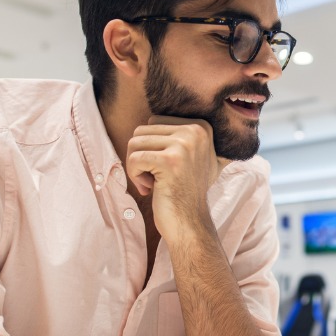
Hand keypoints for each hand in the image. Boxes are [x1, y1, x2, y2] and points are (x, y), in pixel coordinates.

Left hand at [126, 116, 230, 240]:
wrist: (190, 222)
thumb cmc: (186, 191)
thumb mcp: (195, 156)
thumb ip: (187, 135)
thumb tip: (165, 112)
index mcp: (201, 126)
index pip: (154, 122)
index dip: (151, 146)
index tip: (165, 167)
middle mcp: (196, 131)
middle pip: (142, 130)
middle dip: (141, 156)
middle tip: (155, 177)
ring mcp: (184, 145)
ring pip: (134, 143)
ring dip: (136, 166)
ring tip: (152, 182)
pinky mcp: (170, 161)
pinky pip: (134, 158)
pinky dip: (134, 176)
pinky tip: (149, 188)